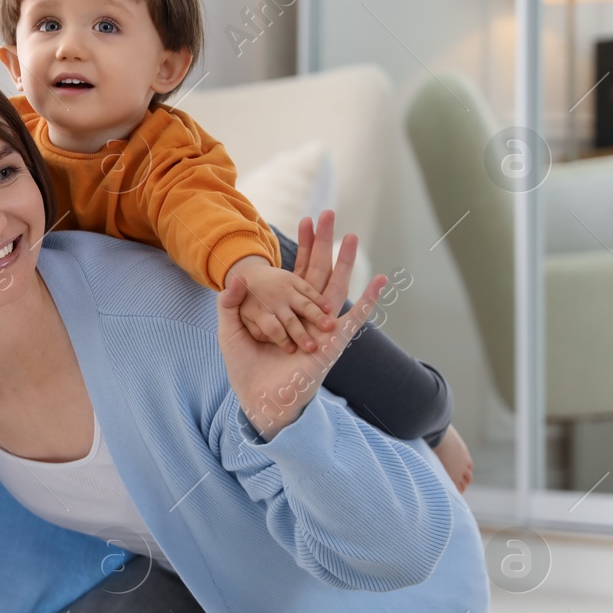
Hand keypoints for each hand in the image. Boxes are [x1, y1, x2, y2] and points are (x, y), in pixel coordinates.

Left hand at [217, 210, 386, 439]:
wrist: (258, 399)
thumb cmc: (246, 369)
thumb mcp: (231, 331)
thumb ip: (231, 304)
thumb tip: (239, 276)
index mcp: (286, 312)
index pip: (297, 272)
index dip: (302, 247)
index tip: (304, 220)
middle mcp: (306, 317)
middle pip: (318, 272)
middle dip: (323, 243)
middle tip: (329, 214)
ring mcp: (322, 328)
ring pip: (336, 287)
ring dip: (344, 262)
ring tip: (351, 236)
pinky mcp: (332, 343)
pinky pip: (354, 319)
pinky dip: (368, 300)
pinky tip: (381, 280)